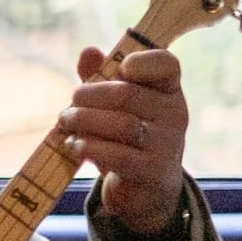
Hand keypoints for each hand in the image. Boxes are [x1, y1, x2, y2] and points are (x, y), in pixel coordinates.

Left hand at [60, 46, 188, 237]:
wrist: (144, 188)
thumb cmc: (126, 137)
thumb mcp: (115, 106)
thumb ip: (100, 78)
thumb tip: (88, 52)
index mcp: (168, 90)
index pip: (166, 64)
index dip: (141, 61)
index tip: (120, 69)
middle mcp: (174, 114)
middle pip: (126, 94)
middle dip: (87, 97)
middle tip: (68, 108)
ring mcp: (167, 144)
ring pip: (120, 124)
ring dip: (83, 122)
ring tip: (66, 124)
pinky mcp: (153, 171)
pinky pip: (117, 155)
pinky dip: (89, 147)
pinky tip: (74, 145)